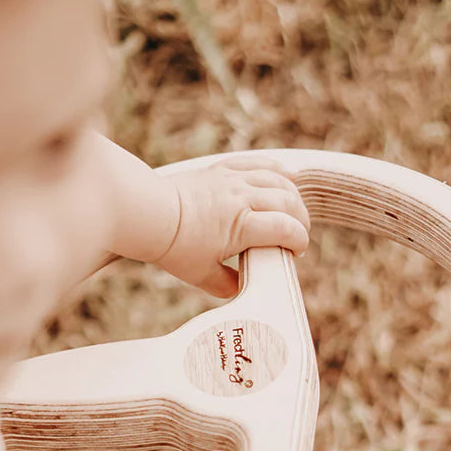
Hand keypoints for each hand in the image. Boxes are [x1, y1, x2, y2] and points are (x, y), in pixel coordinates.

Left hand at [156, 155, 310, 296]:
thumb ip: (228, 284)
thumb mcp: (202, 275)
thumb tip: (245, 287)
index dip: (299, 241)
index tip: (296, 253)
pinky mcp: (223, 169)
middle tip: (298, 237)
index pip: (286, 229)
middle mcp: (242, 196)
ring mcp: (233, 179)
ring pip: (278, 180)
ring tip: (294, 212)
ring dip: (293, 197)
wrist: (149, 214)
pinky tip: (288, 175)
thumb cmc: (174, 246)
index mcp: (242, 224)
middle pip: (289, 202)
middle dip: (301, 221)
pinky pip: (258, 163)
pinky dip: (277, 169)